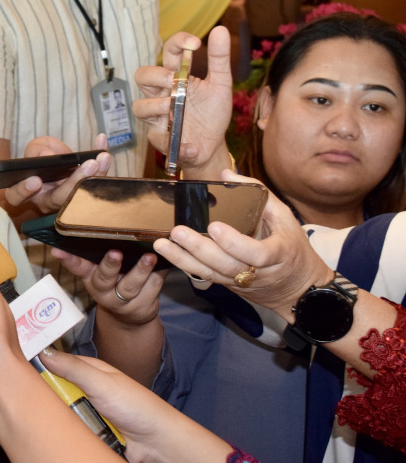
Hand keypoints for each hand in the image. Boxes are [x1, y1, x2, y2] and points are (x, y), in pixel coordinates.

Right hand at [4, 134, 111, 214]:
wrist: (57, 157)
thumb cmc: (41, 155)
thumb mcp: (35, 148)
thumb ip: (36, 150)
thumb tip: (48, 156)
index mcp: (30, 193)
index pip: (19, 197)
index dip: (25, 190)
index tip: (36, 180)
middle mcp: (50, 200)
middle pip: (62, 198)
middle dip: (77, 182)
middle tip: (90, 164)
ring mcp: (71, 198)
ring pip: (85, 193)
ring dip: (97, 174)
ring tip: (103, 156)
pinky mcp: (87, 190)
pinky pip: (98, 179)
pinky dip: (103, 162)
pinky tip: (103, 142)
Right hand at [39, 351, 229, 462]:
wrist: (156, 444)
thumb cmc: (138, 408)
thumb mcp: (101, 382)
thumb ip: (73, 368)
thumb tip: (45, 352)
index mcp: (90, 371)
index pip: (57, 364)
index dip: (39, 366)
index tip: (18, 371)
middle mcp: (86, 391)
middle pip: (54, 391)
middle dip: (48, 398)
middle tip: (34, 401)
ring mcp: (87, 413)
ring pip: (59, 413)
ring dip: (59, 418)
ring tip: (53, 420)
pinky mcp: (88, 433)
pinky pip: (68, 432)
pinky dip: (67, 434)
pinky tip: (63, 435)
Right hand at [54, 249, 166, 326]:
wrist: (130, 316)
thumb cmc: (114, 283)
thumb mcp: (99, 272)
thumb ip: (92, 256)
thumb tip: (88, 225)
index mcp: (91, 278)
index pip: (77, 267)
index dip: (67, 259)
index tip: (58, 250)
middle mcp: (104, 291)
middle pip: (105, 278)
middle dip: (110, 266)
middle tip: (115, 252)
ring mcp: (124, 301)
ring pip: (131, 285)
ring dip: (141, 270)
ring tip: (149, 256)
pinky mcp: (144, 306)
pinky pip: (153, 288)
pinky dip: (160, 274)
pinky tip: (165, 261)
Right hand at [133, 27, 233, 175]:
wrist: (212, 144)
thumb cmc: (212, 112)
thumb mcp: (221, 84)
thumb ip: (219, 59)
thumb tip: (220, 29)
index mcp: (176, 77)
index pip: (168, 52)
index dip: (177, 43)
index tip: (195, 44)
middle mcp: (162, 94)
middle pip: (142, 76)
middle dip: (155, 75)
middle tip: (172, 80)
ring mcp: (158, 116)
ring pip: (139, 107)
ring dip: (154, 106)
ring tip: (171, 106)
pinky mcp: (160, 139)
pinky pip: (159, 139)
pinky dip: (177, 144)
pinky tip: (193, 146)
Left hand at [153, 171, 331, 318]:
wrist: (299, 287)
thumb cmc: (291, 246)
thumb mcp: (284, 217)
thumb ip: (258, 193)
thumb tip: (227, 174)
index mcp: (278, 254)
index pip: (257, 253)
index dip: (234, 243)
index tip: (215, 226)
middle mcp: (258, 272)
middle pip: (226, 265)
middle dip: (199, 249)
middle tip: (178, 232)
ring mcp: (241, 282)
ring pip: (212, 274)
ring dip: (184, 259)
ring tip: (163, 244)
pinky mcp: (229, 285)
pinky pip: (206, 277)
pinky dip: (186, 266)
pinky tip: (169, 254)